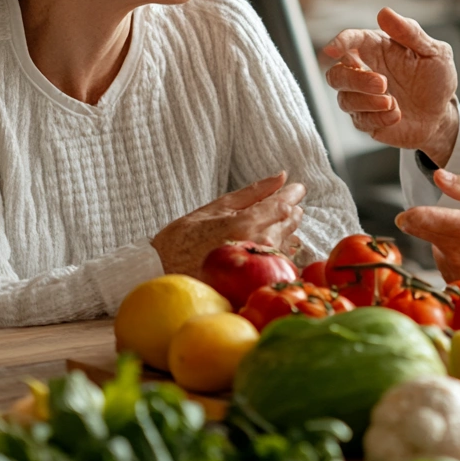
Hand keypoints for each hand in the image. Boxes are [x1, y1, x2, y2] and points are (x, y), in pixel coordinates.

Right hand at [152, 172, 305, 277]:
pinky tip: (269, 246)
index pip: (283, 205)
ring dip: (285, 230)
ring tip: (272, 224)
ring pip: (287, 242)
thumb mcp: (215, 208)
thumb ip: (253, 192)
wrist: (161, 274)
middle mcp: (257, 246)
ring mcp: (258, 267)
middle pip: (289, 223)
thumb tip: (282, 177)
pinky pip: (279, 263)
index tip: (298, 189)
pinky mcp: (256, 283)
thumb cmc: (184, 239)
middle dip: (290, 211)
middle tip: (284, 205)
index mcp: (246, 223)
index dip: (293, 194)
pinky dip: (279, 251)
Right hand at [323, 8, 458, 164]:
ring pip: (344, 99)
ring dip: (367, 101)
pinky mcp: (368, 120)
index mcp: (378, 49)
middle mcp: (366, 72)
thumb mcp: (434, 52)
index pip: (352, 41)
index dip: (340, 43)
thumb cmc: (436, 78)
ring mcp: (364, 98)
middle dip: (355, 80)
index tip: (332, 50)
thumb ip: (410, 33)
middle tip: (383, 83)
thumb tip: (384, 12)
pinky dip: (377, 119)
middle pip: (337, 74)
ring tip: (393, 102)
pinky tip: (396, 115)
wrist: (443, 114)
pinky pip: (359, 121)